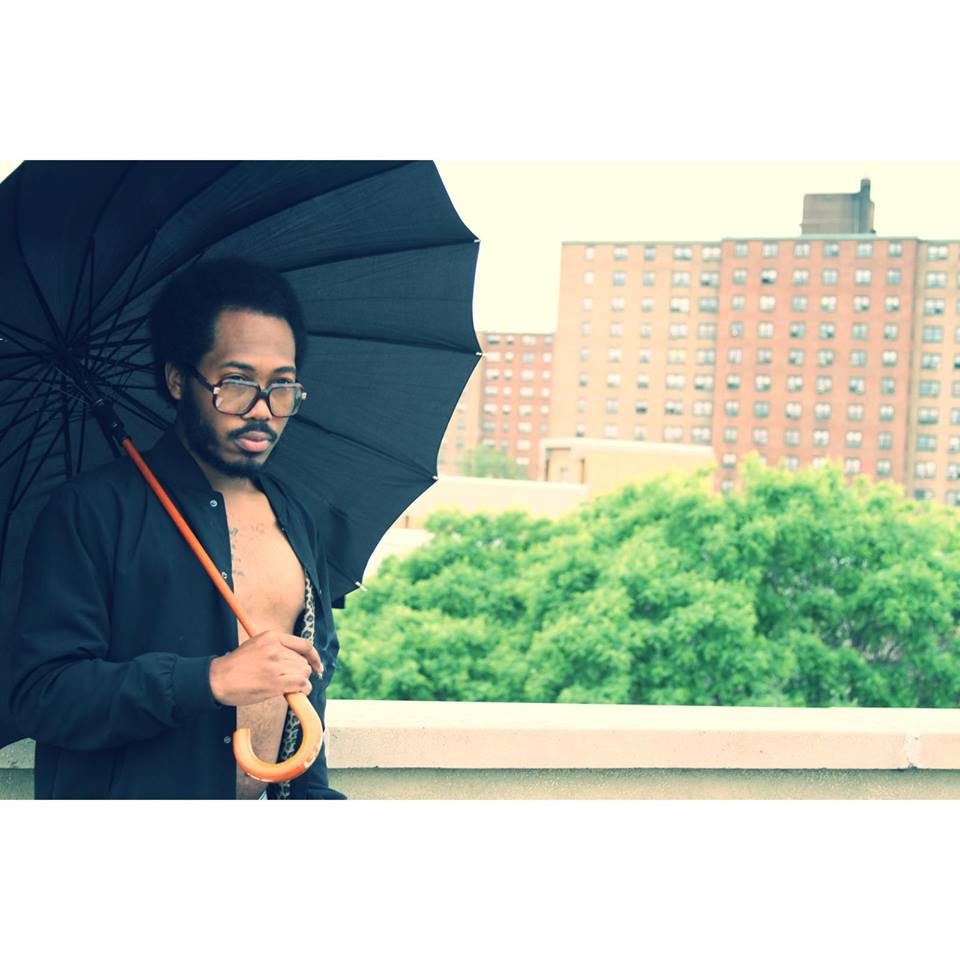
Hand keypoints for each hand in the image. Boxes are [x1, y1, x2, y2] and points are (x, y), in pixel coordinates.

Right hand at [209, 630, 323, 705]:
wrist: (218, 679)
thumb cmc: (237, 666)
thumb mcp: (256, 646)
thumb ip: (277, 649)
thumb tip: (298, 662)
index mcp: (272, 636)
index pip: (304, 645)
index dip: (314, 657)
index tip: (317, 666)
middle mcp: (275, 648)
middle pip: (303, 662)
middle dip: (301, 673)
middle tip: (291, 681)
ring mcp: (275, 664)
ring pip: (303, 673)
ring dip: (301, 682)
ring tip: (291, 688)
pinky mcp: (274, 681)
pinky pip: (300, 684)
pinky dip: (303, 690)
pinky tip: (297, 693)